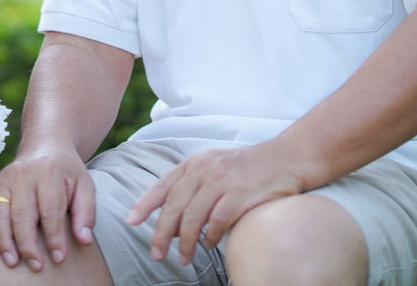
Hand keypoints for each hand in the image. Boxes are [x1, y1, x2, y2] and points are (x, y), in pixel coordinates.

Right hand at [0, 147, 95, 272]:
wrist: (45, 145)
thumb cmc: (66, 171)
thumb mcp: (84, 185)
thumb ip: (86, 212)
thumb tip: (84, 240)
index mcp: (49, 173)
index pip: (50, 210)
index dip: (54, 237)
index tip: (59, 257)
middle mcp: (23, 174)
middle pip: (22, 214)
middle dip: (28, 244)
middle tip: (35, 265)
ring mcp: (4, 178)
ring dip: (4, 239)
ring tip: (12, 261)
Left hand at [126, 144, 301, 265]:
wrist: (285, 158)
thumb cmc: (247, 169)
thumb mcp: (214, 168)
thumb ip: (192, 188)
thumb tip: (171, 223)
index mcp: (195, 162)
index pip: (163, 185)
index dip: (145, 204)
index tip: (131, 222)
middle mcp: (205, 170)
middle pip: (174, 206)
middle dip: (161, 233)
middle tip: (156, 254)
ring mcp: (223, 182)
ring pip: (193, 218)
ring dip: (185, 243)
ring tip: (183, 259)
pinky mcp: (241, 195)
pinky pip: (217, 222)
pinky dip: (209, 237)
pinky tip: (208, 246)